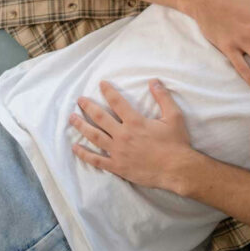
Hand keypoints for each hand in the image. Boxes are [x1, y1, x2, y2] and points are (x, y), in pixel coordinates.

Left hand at [70, 79, 194, 191]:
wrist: (177, 169)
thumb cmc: (176, 143)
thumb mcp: (174, 116)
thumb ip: (162, 97)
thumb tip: (153, 80)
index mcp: (135, 122)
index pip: (117, 102)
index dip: (108, 91)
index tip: (101, 84)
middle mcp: (123, 135)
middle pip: (100, 118)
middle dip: (88, 107)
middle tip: (79, 100)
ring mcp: (118, 151)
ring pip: (94, 136)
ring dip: (81, 126)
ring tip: (72, 118)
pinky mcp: (117, 166)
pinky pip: (97, 160)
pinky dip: (84, 154)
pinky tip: (75, 148)